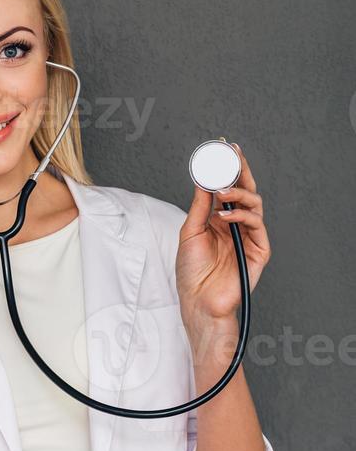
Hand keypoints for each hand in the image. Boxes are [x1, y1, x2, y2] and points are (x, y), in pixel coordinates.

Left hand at [176, 143, 271, 327]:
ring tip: (222, 192)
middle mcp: (236, 226)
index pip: (228, 189)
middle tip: (233, 154)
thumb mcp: (190, 232)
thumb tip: (204, 178)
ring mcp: (249, 237)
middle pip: (245, 191)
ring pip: (254, 204)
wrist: (198, 302)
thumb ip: (200, 205)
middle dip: (240, 170)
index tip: (222, 148)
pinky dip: (243, 216)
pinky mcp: (259, 251)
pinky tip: (226, 216)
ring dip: (239, 193)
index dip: (228, 169)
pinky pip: (257, 226)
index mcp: (220, 220)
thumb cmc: (192, 273)